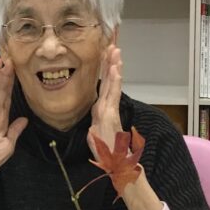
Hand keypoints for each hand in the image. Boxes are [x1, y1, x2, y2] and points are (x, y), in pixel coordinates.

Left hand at [88, 44, 123, 158]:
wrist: (115, 162)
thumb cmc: (105, 150)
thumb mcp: (94, 134)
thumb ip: (94, 124)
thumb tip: (92, 121)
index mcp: (101, 109)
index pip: (103, 85)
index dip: (105, 71)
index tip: (104, 56)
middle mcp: (107, 106)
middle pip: (109, 80)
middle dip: (111, 63)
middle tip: (113, 46)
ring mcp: (110, 109)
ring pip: (113, 84)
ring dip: (114, 67)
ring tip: (116, 52)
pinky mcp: (111, 114)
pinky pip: (113, 95)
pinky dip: (115, 82)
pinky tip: (116, 70)